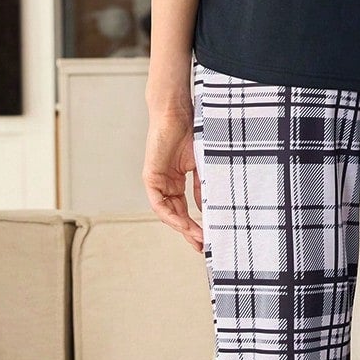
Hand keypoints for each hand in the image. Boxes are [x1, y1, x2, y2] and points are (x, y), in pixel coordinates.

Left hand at [142, 101, 203, 251]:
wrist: (177, 112)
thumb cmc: (192, 132)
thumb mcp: (203, 165)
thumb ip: (202, 188)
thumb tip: (207, 209)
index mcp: (177, 180)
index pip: (185, 209)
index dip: (196, 225)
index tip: (208, 238)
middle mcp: (166, 183)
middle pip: (176, 215)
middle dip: (189, 232)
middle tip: (203, 247)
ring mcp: (157, 181)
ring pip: (168, 212)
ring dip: (182, 227)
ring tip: (198, 238)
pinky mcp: (150, 177)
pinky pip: (159, 203)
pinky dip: (170, 215)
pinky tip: (183, 224)